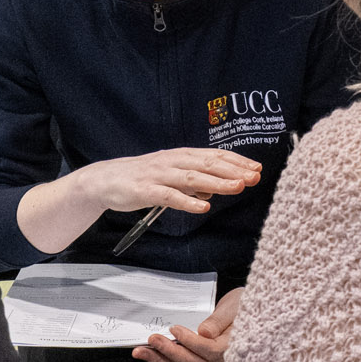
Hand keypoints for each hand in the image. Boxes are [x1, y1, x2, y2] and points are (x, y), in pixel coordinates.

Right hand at [71, 148, 260, 214]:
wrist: (105, 180)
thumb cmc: (141, 176)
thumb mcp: (171, 174)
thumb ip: (195, 178)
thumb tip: (219, 184)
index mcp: (180, 155)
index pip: (213, 155)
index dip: (236, 161)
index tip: (255, 168)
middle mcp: (172, 161)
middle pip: (207, 163)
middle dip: (232, 169)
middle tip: (254, 176)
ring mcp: (158, 175)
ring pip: (192, 177)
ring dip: (217, 182)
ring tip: (237, 187)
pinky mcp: (145, 190)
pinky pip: (169, 196)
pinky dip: (187, 201)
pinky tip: (203, 206)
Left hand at [132, 287, 242, 361]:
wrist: (250, 310)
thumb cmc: (244, 305)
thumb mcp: (234, 306)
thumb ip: (220, 320)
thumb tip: (203, 332)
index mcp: (232, 345)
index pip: (209, 350)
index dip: (190, 341)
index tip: (174, 329)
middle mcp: (220, 358)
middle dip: (169, 352)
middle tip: (151, 339)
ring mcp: (209, 360)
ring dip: (160, 360)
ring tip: (140, 352)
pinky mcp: (201, 357)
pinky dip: (165, 359)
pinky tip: (150, 354)